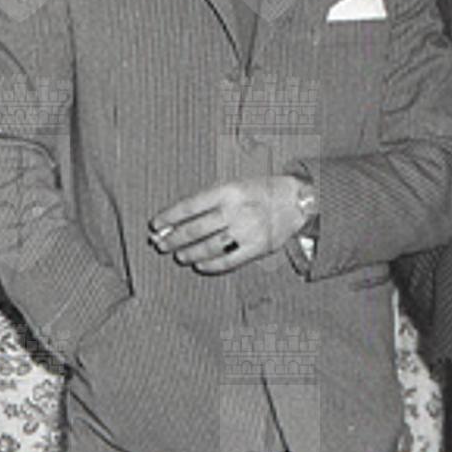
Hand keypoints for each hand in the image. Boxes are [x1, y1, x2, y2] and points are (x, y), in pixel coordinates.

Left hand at [149, 176, 302, 273]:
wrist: (296, 201)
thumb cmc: (259, 191)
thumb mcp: (233, 185)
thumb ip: (207, 202)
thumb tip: (174, 221)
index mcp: (228, 191)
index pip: (189, 206)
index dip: (168, 217)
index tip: (155, 225)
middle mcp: (236, 211)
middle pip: (194, 230)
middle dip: (173, 239)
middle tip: (161, 245)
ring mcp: (247, 231)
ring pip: (208, 247)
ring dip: (188, 254)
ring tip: (179, 256)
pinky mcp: (256, 248)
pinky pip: (228, 261)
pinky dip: (210, 265)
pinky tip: (200, 265)